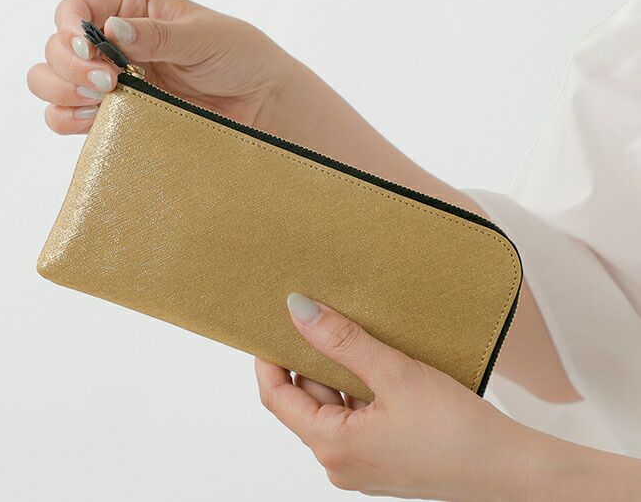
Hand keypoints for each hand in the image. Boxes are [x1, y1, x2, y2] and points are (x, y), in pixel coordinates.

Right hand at [26, 0, 470, 212]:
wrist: (262, 103)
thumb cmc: (242, 56)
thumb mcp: (205, 36)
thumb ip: (157, 34)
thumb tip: (109, 29)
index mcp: (131, 7)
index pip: (76, 9)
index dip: (71, 28)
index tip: (92, 50)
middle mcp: (114, 41)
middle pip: (57, 48)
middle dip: (69, 64)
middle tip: (108, 80)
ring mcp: (112, 79)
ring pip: (51, 81)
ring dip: (64, 90)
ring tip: (105, 97)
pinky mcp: (118, 115)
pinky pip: (69, 118)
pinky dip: (70, 119)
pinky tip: (97, 118)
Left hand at [255, 294, 640, 500]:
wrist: (512, 471)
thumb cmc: (457, 430)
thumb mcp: (394, 374)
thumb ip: (342, 341)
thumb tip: (298, 310)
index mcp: (333, 446)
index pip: (276, 397)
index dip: (267, 358)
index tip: (269, 323)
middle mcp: (340, 460)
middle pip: (305, 399)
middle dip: (307, 359)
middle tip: (317, 315)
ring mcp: (362, 461)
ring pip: (332, 405)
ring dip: (336, 370)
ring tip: (350, 331)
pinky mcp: (383, 455)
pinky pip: (355, 414)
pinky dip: (357, 386)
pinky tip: (375, 360)